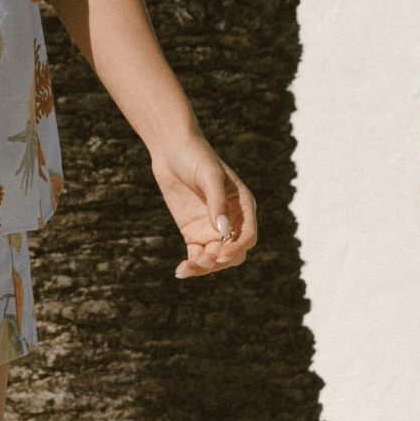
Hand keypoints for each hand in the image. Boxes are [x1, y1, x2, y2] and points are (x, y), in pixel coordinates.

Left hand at [151, 136, 256, 279]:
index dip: (238, 248)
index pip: (248, 235)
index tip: (222, 254)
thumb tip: (222, 231)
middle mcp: (231, 221)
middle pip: (234, 253)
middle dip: (221, 261)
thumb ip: (217, 202)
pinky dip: (190, 265)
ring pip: (214, 258)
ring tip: (187, 267)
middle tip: (203, 261)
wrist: (171, 150)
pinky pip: (196, 255)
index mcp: (243, 206)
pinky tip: (180, 270)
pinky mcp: (193, 233)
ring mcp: (211, 229)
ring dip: (204, 267)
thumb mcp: (209, 176)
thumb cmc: (196, 157)